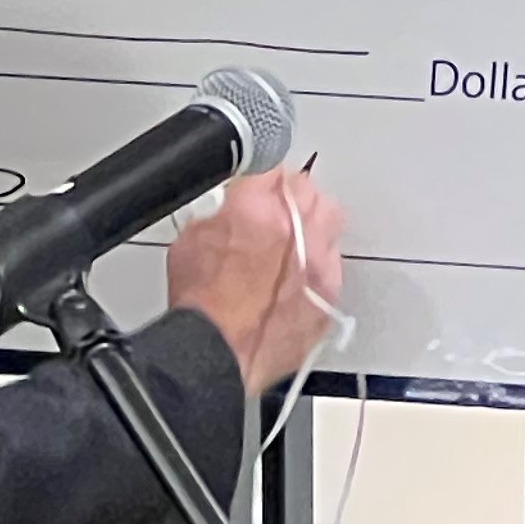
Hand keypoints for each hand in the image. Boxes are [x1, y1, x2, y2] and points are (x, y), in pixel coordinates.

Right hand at [165, 167, 345, 398]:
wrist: (215, 353)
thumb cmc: (201, 305)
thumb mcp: (192, 238)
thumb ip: (221, 212)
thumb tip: (231, 207)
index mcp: (259, 205)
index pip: (275, 170)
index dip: (266, 182)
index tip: (263, 189)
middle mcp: (296, 229)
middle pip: (312, 193)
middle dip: (296, 200)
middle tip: (279, 214)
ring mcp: (318, 263)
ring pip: (330, 226)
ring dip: (312, 231)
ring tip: (290, 248)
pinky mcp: (329, 295)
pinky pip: (332, 269)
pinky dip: (317, 270)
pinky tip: (296, 281)